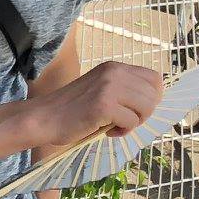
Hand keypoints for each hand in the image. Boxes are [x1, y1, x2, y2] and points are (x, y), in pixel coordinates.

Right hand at [36, 60, 162, 146]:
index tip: (136, 110)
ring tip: (117, 126)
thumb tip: (151, 101)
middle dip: (144, 112)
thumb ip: (122, 89)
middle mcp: (114, 72)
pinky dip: (123, 131)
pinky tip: (107, 131)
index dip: (151, 97)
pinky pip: (131, 121)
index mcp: (115, 67)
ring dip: (135, 122)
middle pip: (153, 94)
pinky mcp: (105, 105)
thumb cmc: (71, 109)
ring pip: (146, 107)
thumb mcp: (100, 89)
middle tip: (125, 121)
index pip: (154, 78)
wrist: (44, 118)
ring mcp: (109, 87)